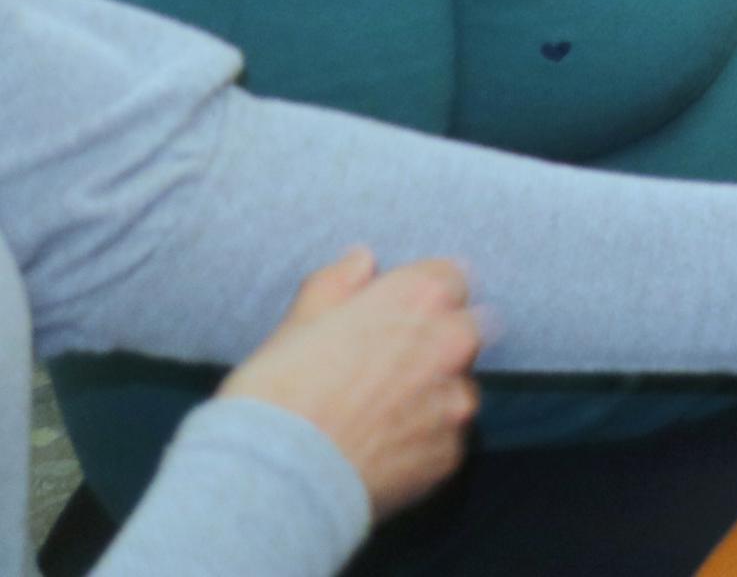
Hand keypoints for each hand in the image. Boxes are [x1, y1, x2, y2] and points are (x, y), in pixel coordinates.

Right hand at [216, 250, 482, 516]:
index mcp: (421, 298)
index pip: (448, 278)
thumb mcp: (298, 323)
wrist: (271, 479)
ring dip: (430, 396)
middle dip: (433, 344)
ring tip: (374, 418)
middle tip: (380, 370)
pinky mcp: (450, 453)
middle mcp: (453, 343)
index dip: (416, 298)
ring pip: (457, 389)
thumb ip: (338, 283)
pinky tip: (377, 451)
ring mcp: (457, 401)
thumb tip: (362, 259)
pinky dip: (420, 443)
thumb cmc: (276, 394)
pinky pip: (444, 440)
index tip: (391, 318)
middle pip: (463, 330)